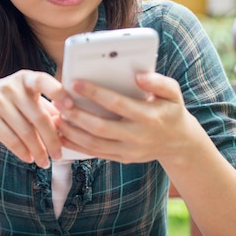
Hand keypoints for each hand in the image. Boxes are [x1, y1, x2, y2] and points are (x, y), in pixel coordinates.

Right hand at [0, 69, 71, 167]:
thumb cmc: (11, 101)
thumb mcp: (27, 97)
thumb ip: (48, 108)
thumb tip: (71, 127)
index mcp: (26, 79)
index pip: (43, 81)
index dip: (58, 93)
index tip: (71, 107)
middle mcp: (11, 87)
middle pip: (38, 117)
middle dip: (52, 140)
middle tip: (59, 156)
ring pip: (25, 132)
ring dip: (38, 151)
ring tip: (45, 162)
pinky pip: (11, 139)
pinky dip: (22, 152)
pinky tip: (30, 158)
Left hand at [55, 72, 197, 163]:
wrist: (180, 144)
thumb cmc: (171, 111)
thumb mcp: (173, 94)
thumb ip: (159, 82)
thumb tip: (139, 76)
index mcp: (149, 117)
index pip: (118, 104)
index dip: (95, 93)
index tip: (75, 82)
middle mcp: (138, 136)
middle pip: (101, 127)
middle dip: (77, 115)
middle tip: (59, 102)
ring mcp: (129, 150)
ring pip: (94, 144)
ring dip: (71, 132)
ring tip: (55, 117)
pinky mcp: (122, 158)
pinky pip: (95, 153)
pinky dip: (75, 145)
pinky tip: (61, 135)